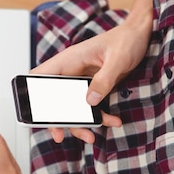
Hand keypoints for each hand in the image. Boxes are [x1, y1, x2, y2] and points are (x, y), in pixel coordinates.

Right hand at [31, 22, 148, 142]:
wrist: (140, 36)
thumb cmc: (127, 39)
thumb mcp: (118, 59)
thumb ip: (104, 80)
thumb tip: (90, 101)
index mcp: (69, 60)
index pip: (40, 77)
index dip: (33, 94)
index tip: (37, 113)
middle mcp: (71, 72)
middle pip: (54, 99)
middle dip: (56, 120)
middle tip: (60, 135)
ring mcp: (81, 81)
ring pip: (72, 107)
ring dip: (80, 123)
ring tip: (91, 137)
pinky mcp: (93, 87)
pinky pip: (90, 107)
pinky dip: (99, 117)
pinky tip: (112, 121)